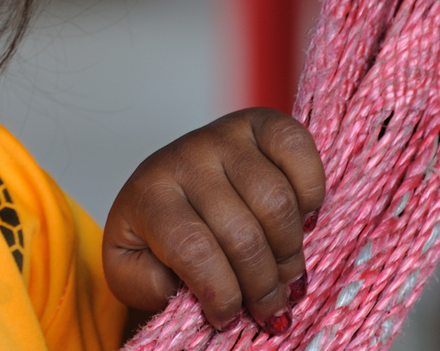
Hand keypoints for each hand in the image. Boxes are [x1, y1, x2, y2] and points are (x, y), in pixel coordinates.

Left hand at [103, 108, 324, 334]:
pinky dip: (310, 191)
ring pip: (276, 202)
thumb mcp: (129, 269)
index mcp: (149, 194)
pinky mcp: (259, 123)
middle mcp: (185, 157)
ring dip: (288, 251)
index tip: (227, 316)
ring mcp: (223, 136)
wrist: (166, 189)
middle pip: (242, 233)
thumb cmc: (152, 235)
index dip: (221, 292)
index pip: (193, 249)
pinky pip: (298, 150)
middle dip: (261, 285)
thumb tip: (184, 284)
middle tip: (265, 306)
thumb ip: (145, 282)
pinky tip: (298, 218)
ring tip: (282, 272)